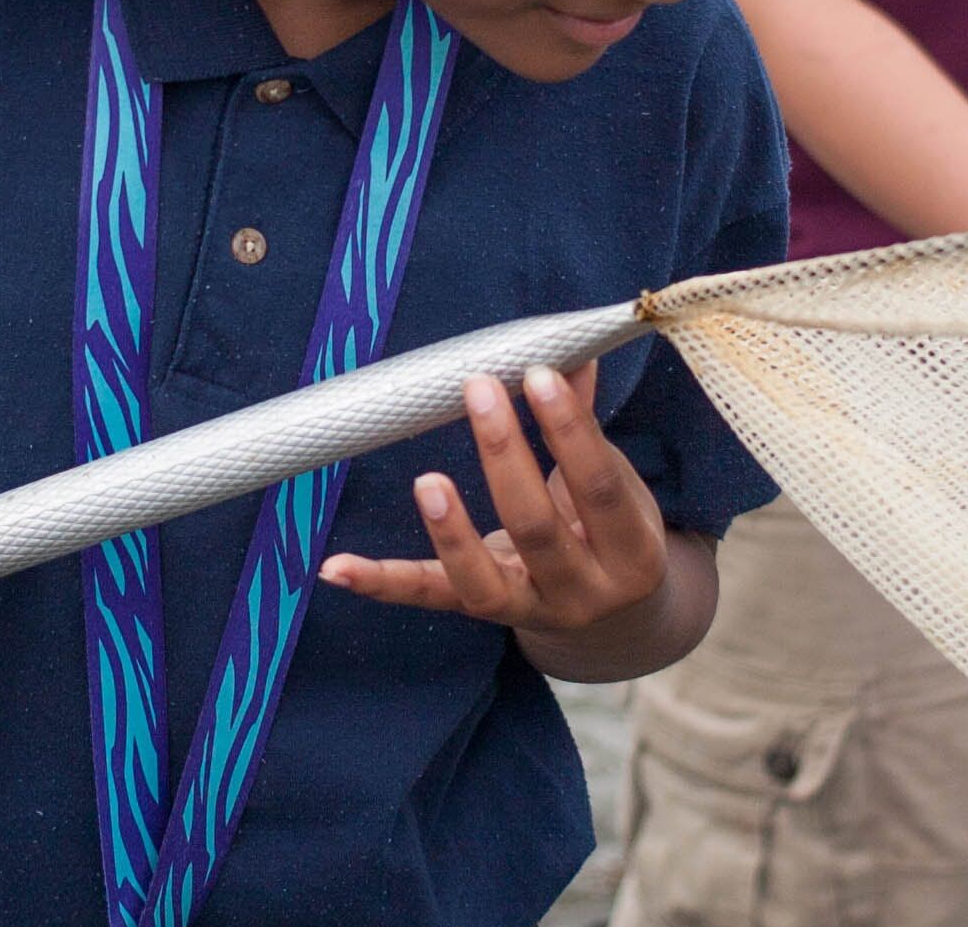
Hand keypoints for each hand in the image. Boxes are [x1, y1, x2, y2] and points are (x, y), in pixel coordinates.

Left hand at [319, 365, 672, 649]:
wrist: (616, 619)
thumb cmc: (612, 529)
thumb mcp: (618, 484)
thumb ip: (587, 423)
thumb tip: (572, 350)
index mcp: (632, 553)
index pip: (598, 486)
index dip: (569, 429)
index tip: (537, 373)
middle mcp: (583, 593)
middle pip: (537, 528)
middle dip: (504, 455)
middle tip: (477, 388)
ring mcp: (529, 611)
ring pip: (482, 580)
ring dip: (450, 530)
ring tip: (427, 479)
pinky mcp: (482, 614)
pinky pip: (429, 597)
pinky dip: (380, 582)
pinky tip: (335, 567)